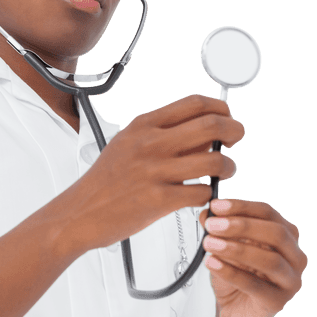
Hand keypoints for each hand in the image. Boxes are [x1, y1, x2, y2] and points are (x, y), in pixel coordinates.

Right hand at [68, 95, 241, 252]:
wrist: (79, 214)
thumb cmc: (104, 183)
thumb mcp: (127, 145)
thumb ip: (161, 136)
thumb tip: (202, 135)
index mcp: (144, 125)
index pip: (195, 103)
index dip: (220, 108)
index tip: (227, 117)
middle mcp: (151, 143)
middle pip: (212, 125)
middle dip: (234, 130)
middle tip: (236, 139)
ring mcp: (156, 171)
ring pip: (214, 161)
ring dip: (227, 166)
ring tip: (224, 172)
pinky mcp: (160, 200)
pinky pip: (202, 193)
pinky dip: (210, 195)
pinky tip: (202, 197)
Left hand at [200, 198, 307, 316]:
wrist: (234, 312)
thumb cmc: (236, 277)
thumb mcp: (225, 248)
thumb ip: (218, 230)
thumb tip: (207, 212)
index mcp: (287, 236)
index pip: (268, 214)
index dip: (242, 207)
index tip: (216, 206)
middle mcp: (295, 257)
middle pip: (275, 234)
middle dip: (242, 226)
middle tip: (212, 225)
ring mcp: (291, 281)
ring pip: (269, 260)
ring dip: (236, 249)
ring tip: (209, 244)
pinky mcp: (278, 302)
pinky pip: (255, 285)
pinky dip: (231, 273)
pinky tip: (212, 263)